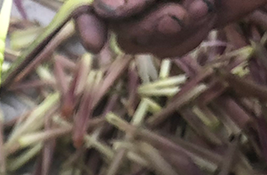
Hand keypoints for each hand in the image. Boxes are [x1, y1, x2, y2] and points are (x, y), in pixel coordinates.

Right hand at [76, 0, 266, 56]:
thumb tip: (108, 11)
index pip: (91, 5)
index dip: (87, 24)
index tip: (96, 44)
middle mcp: (136, 0)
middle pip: (119, 29)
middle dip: (150, 26)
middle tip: (183, 12)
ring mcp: (156, 13)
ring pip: (141, 44)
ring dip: (175, 32)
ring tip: (202, 8)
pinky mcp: (179, 30)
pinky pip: (167, 50)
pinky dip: (188, 37)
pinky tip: (206, 16)